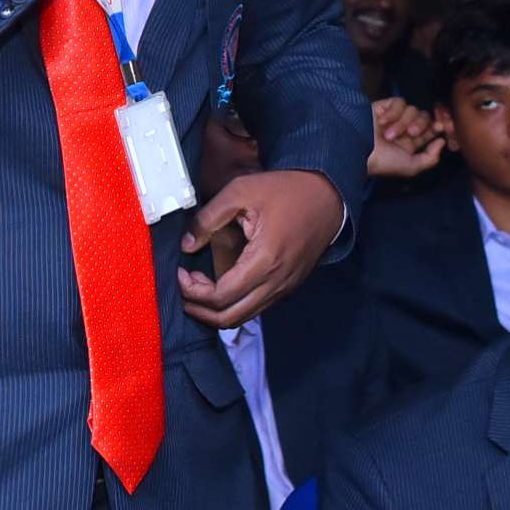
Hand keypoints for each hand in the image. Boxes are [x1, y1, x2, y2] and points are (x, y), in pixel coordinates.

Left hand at [177, 168, 340, 328]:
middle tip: (185, 287)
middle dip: (200, 310)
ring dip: (217, 309)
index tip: (182, 272)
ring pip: (244, 317)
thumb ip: (208, 218)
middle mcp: (277, 282)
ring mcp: (285, 287)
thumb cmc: (287, 190)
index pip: (221, 297)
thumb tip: (188, 245)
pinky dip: (235, 304)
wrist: (328, 195)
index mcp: (264, 261)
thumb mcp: (241, 191)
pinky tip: (223, 283)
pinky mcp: (289, 285)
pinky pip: (257, 307)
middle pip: (230, 318)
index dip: (193, 291)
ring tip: (200, 285)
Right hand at [364, 99, 443, 181]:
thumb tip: (442, 141)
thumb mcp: (411, 167)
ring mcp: (393, 118)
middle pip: (423, 117)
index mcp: (409, 144)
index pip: (429, 131)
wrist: (357, 149)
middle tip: (412, 133)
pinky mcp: (383, 106)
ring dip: (402, 123)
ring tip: (389, 134)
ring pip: (412, 109)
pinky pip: (399, 102)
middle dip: (421, 125)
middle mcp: (402, 130)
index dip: (436, 128)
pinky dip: (393, 113)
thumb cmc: (383, 162)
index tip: (440, 127)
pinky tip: (382, 122)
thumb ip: (430, 158)